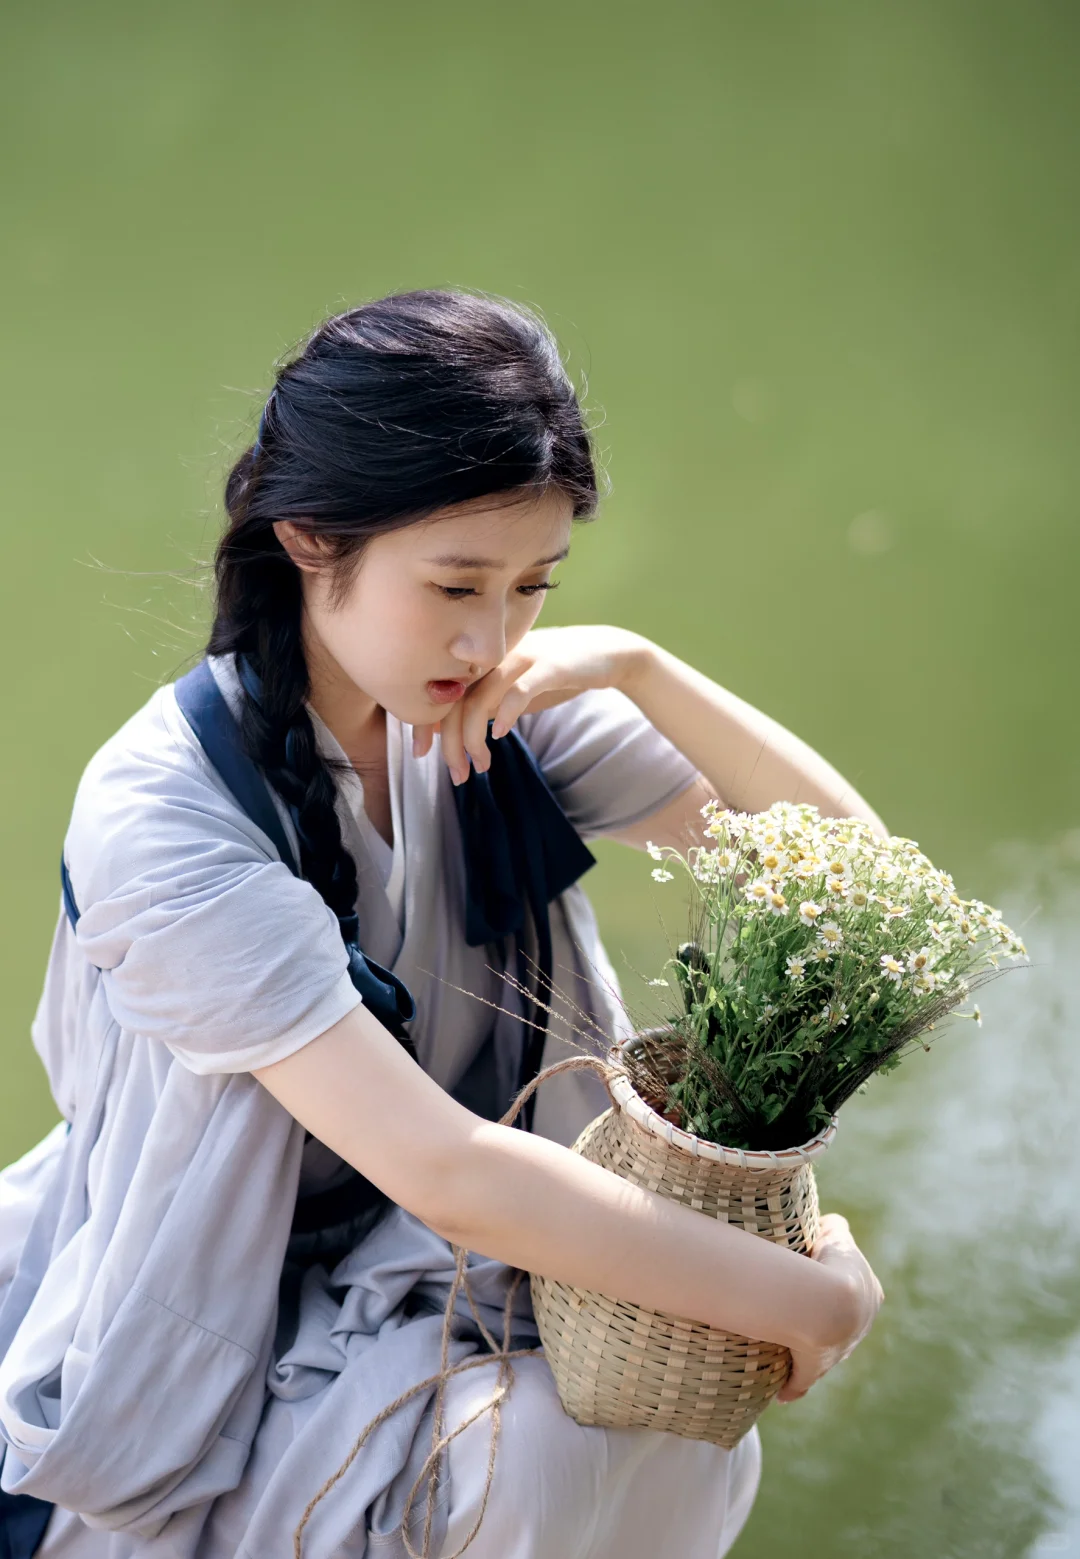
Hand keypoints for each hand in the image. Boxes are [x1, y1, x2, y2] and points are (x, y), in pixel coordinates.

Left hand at [413, 625, 650, 784]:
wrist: (604, 654)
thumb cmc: (553, 675)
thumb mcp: (511, 691)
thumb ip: (482, 704)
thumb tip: (446, 730)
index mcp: (483, 662)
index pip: (442, 692)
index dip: (425, 723)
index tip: (420, 752)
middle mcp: (496, 657)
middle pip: (456, 699)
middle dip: (450, 742)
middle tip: (457, 774)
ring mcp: (522, 658)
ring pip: (480, 698)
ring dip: (473, 738)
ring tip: (479, 765)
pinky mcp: (550, 666)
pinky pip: (519, 689)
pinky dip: (505, 713)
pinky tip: (501, 735)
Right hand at [776, 1212, 884, 1402]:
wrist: (829, 1305)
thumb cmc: (835, 1266)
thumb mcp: (837, 1237)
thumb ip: (835, 1227)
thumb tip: (827, 1224)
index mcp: (871, 1297)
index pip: (860, 1293)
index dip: (841, 1286)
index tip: (822, 1283)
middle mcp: (860, 1328)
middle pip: (845, 1326)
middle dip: (830, 1325)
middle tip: (805, 1316)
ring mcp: (839, 1351)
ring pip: (825, 1352)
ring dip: (810, 1352)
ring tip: (790, 1347)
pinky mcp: (814, 1368)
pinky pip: (802, 1380)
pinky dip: (794, 1386)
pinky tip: (785, 1393)